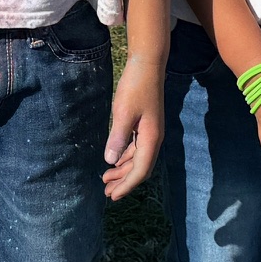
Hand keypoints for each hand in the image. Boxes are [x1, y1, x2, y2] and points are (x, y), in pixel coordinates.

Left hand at [103, 61, 163, 199]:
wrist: (147, 65)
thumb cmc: (135, 87)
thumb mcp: (123, 112)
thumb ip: (117, 137)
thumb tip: (110, 161)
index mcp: (150, 139)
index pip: (140, 171)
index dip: (126, 185)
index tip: (112, 196)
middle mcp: (153, 139)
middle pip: (140, 169)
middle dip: (124, 182)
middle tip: (106, 193)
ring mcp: (150, 133)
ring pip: (138, 160)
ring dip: (124, 171)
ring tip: (107, 180)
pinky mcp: (145, 126)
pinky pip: (137, 149)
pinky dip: (126, 158)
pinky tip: (115, 160)